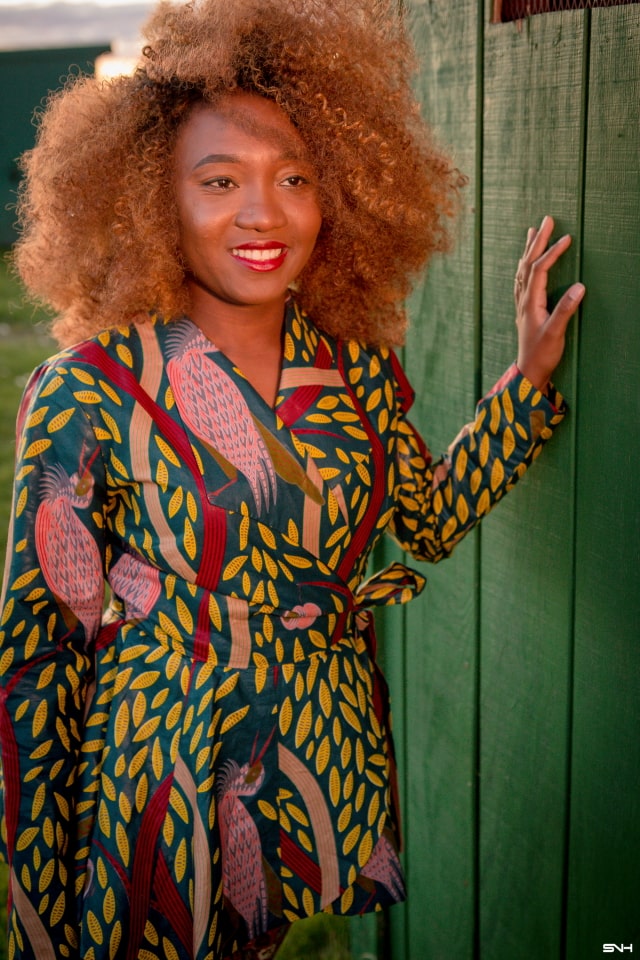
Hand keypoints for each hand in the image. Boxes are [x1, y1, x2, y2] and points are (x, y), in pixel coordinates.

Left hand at [514, 215, 584, 390]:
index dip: (553, 252)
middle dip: (538, 241)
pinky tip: (525, 262)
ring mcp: (522, 304)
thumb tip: (579, 286)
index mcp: (531, 302)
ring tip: (533, 231)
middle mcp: (523, 299)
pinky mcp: (524, 309)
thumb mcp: (556, 332)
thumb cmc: (542, 353)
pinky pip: (521, 280)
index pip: (540, 270)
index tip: (567, 238)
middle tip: (546, 220)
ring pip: (523, 270)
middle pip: (528, 264)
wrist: (528, 371)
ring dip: (529, 249)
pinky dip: (525, 265)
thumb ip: (566, 309)